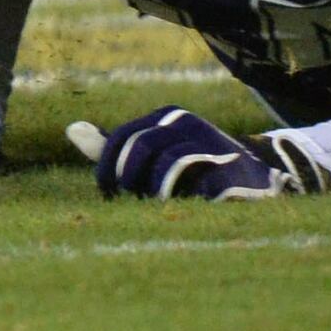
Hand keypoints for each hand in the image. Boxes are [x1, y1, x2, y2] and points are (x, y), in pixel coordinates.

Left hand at [72, 107, 282, 200]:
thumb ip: (118, 147)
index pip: (124, 136)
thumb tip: (70, 130)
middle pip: (143, 146)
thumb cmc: (197, 169)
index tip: (106, 193)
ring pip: (170, 164)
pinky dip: (184, 203)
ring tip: (154, 209)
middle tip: (127, 202)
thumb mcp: (158, 151)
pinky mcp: (233, 172)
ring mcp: (213, 144)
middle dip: (129, 178)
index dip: (107, 166)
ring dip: (155, 192)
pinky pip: (199, 188)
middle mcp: (189, 123)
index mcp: (167, 116)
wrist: (260, 180)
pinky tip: (181, 214)